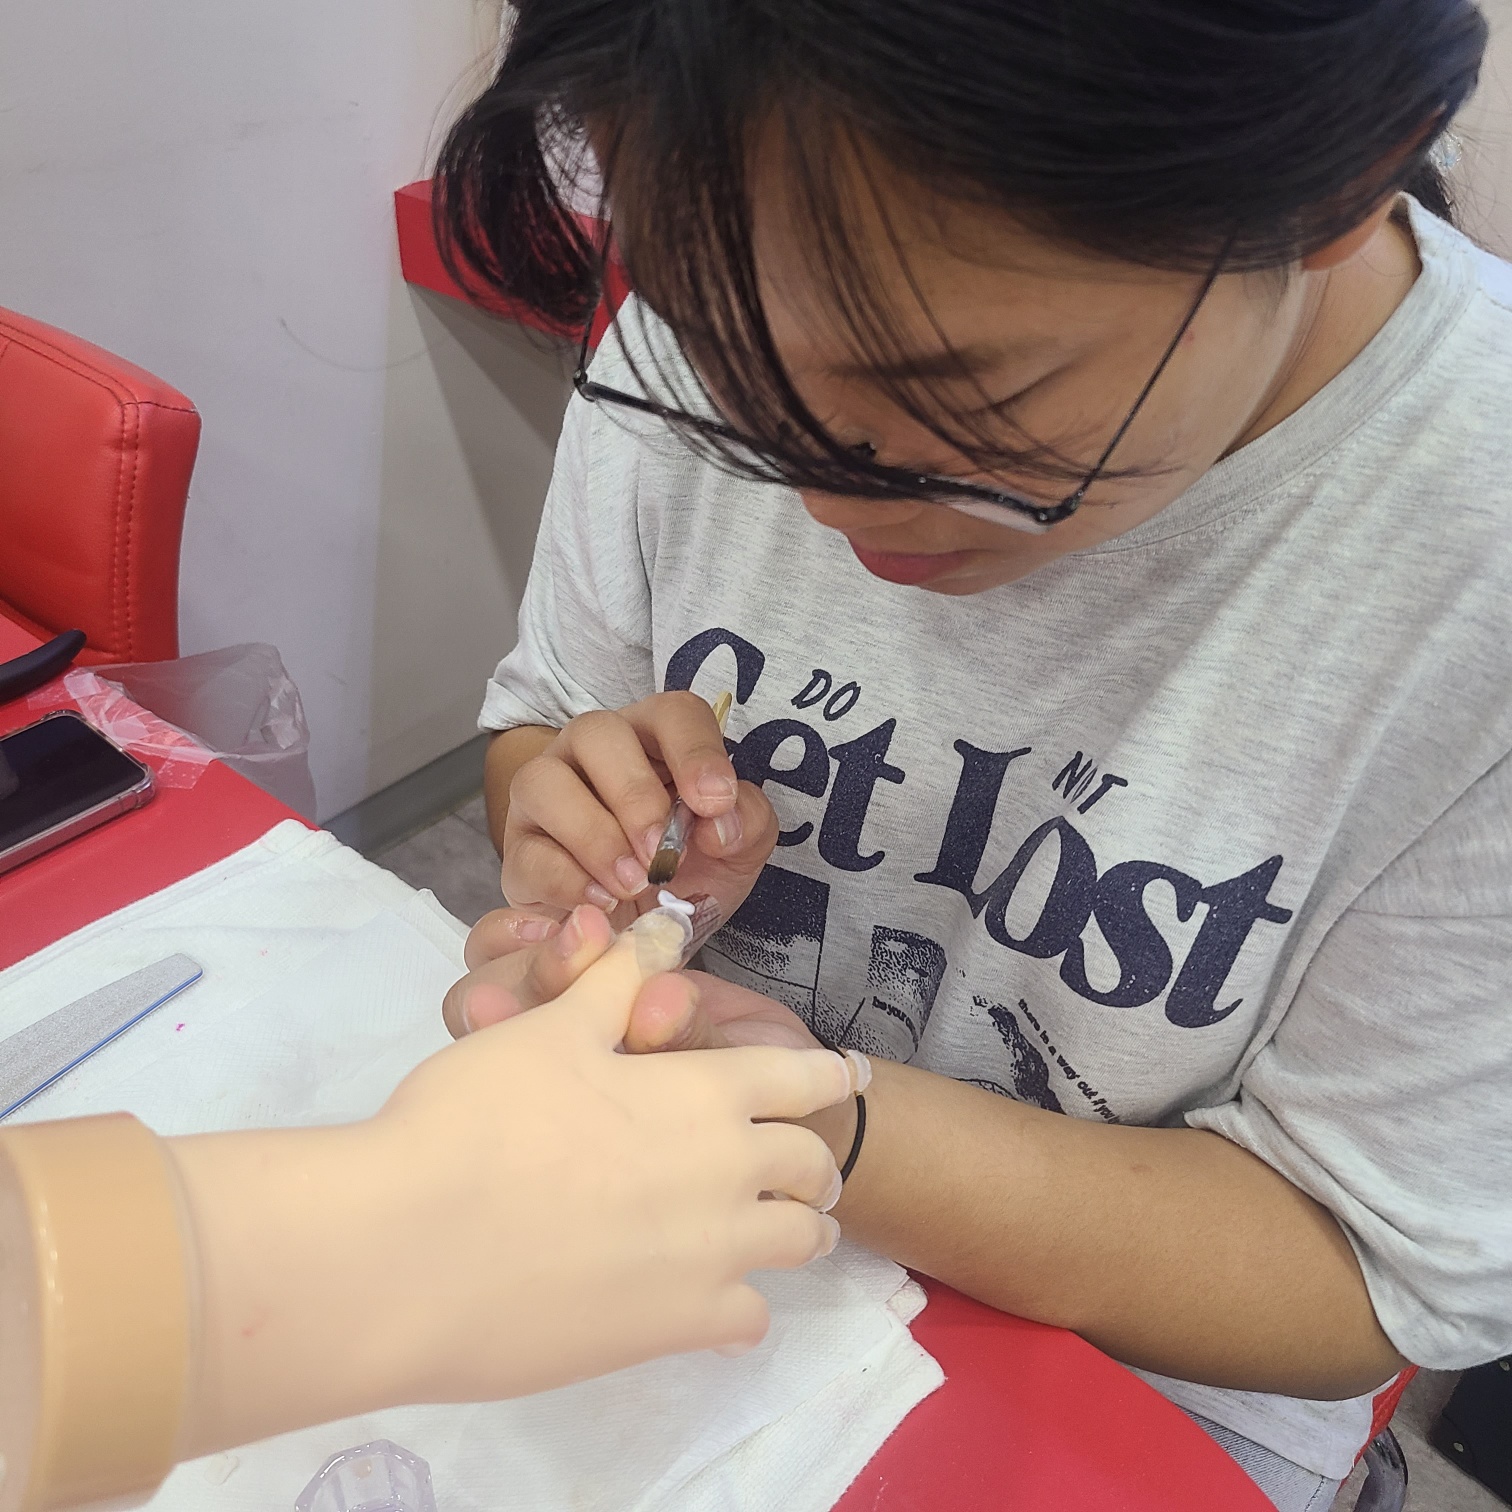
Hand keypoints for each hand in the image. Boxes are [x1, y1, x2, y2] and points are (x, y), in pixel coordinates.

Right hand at [376, 922, 858, 1400]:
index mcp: (703, 1090)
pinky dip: (743, 1308)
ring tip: (776, 1231)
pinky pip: (749, 1321)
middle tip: (799, 1167)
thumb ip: (615, 983)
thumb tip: (659, 931)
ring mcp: (712, 1256)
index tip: (846, 1078)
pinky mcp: (678, 1329)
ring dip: (794, 1230)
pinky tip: (722, 1307)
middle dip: (811, 1161)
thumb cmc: (478, 1119)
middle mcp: (728, 1170)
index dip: (826, 1075)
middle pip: (810, 1165)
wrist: (411, 1248)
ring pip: (796, 1242)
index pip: (798, 1077)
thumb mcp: (549, 1030)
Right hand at [501, 693, 776, 925]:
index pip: (673, 713)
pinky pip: (527, 852)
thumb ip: (746, 823)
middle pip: (596, 732)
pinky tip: (603, 905)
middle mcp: (591, 753)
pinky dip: (567, 880)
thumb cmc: (688, 872)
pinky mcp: (519, 851)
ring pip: (542, 780)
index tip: (715, 802)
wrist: (643, 935)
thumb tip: (720, 823)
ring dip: (594, 836)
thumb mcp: (736, 851)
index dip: (695, 750)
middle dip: (634, 795)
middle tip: (663, 854)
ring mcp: (545, 797)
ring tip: (633, 884)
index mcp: (654, 739)